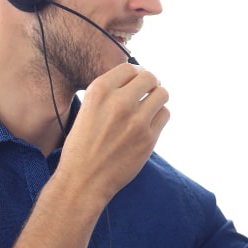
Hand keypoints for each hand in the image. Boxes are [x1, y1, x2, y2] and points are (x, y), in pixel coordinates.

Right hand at [58, 63, 169, 204]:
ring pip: (162, 94)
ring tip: (150, 107)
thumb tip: (134, 81)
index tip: (137, 82)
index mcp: (99, 91)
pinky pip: (165, 114)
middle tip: (147, 93)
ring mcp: (136, 120)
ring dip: (158, 98)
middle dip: (151, 83)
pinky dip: (160, 116)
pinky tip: (150, 123)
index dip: (136, 74)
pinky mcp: (148, 138)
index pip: (129, 67)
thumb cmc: (82, 146)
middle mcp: (119, 102)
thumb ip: (109, 94)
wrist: (83, 180)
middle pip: (150, 77)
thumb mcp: (87, 109)